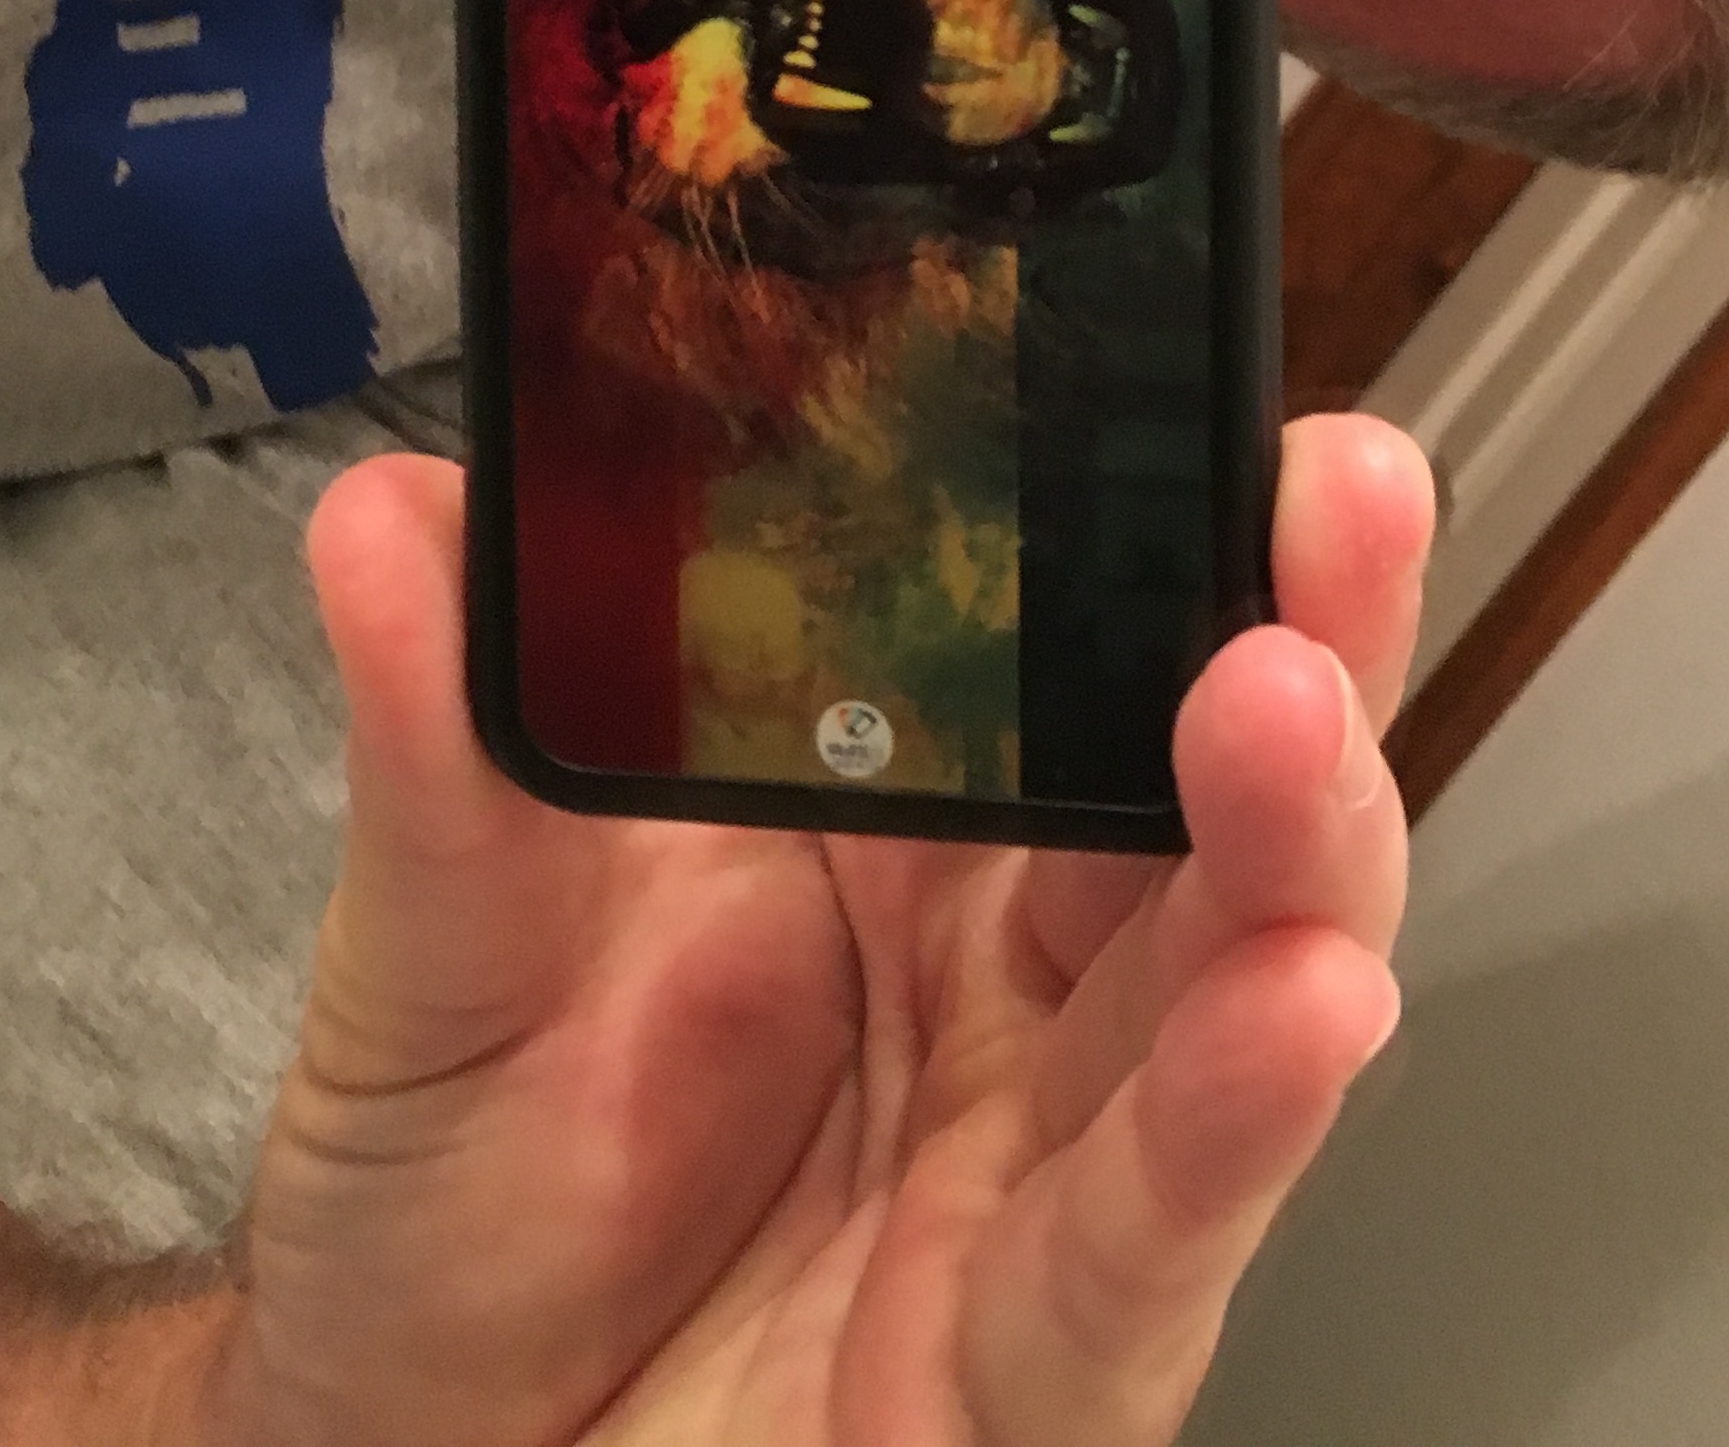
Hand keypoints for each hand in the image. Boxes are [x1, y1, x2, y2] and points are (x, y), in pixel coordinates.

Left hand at [216, 414, 1429, 1446]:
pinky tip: (1305, 1008)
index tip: (1207, 380)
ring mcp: (1044, 1162)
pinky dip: (1230, 1126)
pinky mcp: (1038, 1362)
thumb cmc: (451, 1194)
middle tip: (1330, 498)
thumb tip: (397, 514)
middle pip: (1207, 787)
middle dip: (1299, 635)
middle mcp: (1014, 976)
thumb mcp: (430, 942)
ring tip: (1291, 717)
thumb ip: (444, 741)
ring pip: (1230, 985)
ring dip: (1293, 849)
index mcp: (902, 823)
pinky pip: (1150, 1240)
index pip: (1075, 642)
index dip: (1165, 516)